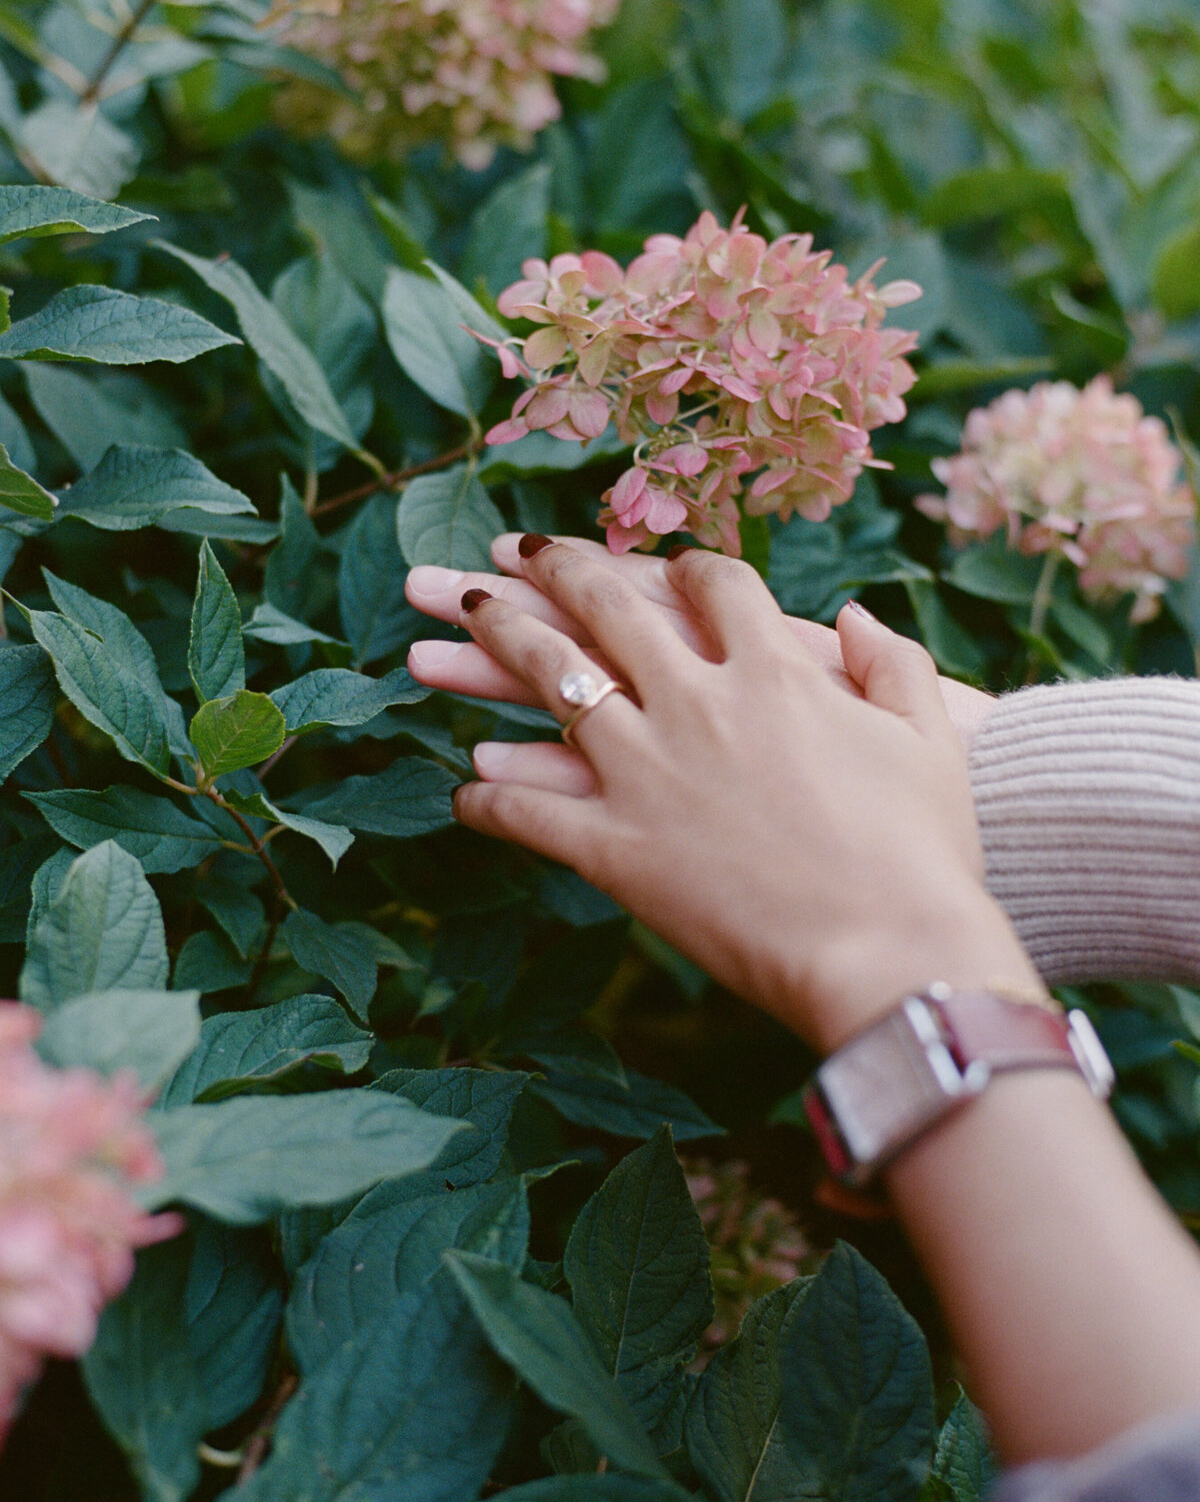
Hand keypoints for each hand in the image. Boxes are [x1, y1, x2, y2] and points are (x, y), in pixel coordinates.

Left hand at [406, 533, 997, 798]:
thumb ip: (894, 663)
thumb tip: (859, 618)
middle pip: (609, 611)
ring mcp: (649, 772)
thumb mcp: (929, 736)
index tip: (654, 562)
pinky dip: (495, 800)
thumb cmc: (925, 848)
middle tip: (514, 552)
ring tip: (457, 615)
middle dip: (556, 571)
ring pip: (554, 686)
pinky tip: (466, 789)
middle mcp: (698, 702)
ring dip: (499, 643)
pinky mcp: (619, 849)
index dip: (678, 566)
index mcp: (774, 668)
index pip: (712, 587)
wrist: (892, 949)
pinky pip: (534, 815)